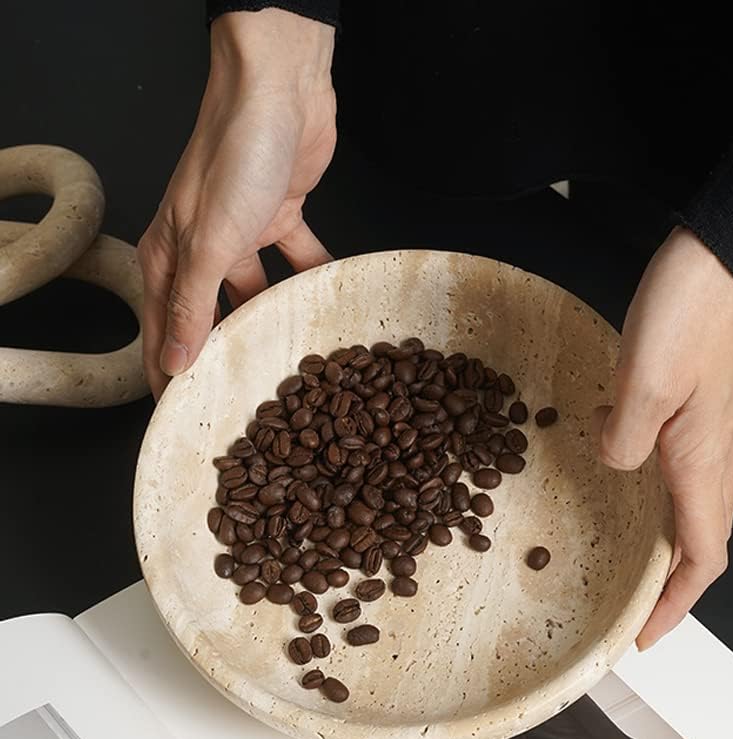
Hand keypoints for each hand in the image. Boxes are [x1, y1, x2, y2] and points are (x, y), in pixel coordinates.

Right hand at [137, 9, 335, 396]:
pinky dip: (313, 278)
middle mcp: (203, 250)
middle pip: (214, 318)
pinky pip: (299, 261)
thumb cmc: (232, 156)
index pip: (165, 331)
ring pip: (258, 293)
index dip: (173, 374)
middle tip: (249, 395)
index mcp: (170, 257)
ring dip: (274, 320)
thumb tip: (175, 360)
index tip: (189, 414)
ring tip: (295, 358)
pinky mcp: (282, 218)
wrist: (280, 91)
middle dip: (229, 354)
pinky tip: (329, 302)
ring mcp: (244, 234)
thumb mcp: (209, 242)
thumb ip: (194, 304)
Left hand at [595, 227, 732, 649]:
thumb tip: (616, 463)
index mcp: (703, 457)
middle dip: (673, 582)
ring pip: (695, 503)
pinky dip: (662, 490)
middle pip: (703, 537)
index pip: (701, 554)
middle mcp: (715, 449)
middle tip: (638, 604)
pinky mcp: (702, 400)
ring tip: (633, 555)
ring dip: (668, 539)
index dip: (676, 602)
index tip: (647, 633)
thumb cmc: (693, 309)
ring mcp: (712, 425)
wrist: (727, 255)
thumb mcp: (644, 380)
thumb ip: (626, 436)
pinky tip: (632, 474)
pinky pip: (686, 464)